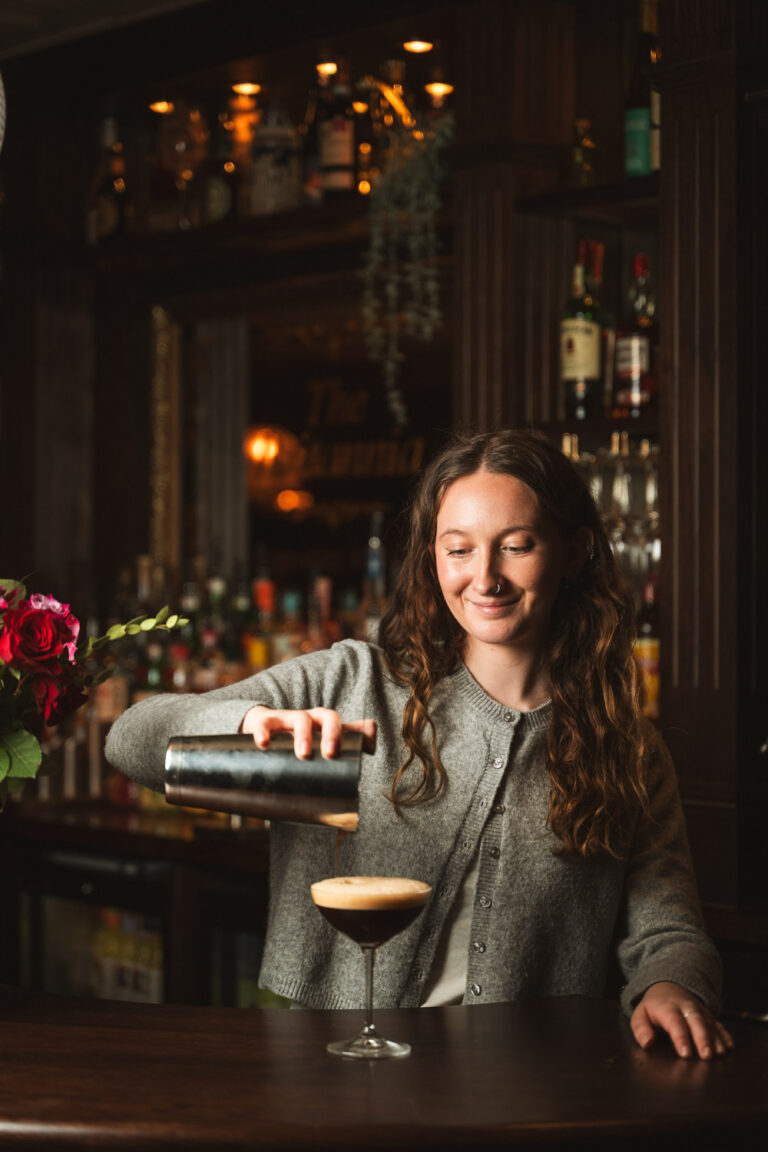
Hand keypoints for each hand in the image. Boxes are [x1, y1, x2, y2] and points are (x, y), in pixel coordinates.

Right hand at [241, 705, 375, 759]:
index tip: (368, 749)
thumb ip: (339, 759)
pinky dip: (264, 732)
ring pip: (301, 719)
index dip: (362, 733)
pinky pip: (265, 723)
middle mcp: (312, 719)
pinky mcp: (265, 721)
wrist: (260, 729)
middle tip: (330, 753)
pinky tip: (263, 743)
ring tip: (303, 753)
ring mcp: (289, 718)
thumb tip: (362, 771)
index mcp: (328, 727)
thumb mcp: (317, 749)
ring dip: (303, 735)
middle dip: (332, 733)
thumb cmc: (296, 741)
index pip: (351, 726)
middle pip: (329, 717)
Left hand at [630, 981, 733, 1059]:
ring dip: (716, 1039)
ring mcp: (700, 1011)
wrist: (669, 987)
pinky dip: (725, 1035)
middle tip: (707, 1056)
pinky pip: (719, 1025)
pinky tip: (729, 1047)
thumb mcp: (641, 1014)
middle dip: (703, 1038)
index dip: (680, 1038)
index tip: (685, 1053)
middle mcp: (687, 1008)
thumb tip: (647, 1043)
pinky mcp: (709, 1016)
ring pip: (710, 1024)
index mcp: (668, 1008)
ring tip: (720, 1054)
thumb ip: (640, 1028)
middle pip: (696, 1021)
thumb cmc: (654, 1007)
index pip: (675, 1023)